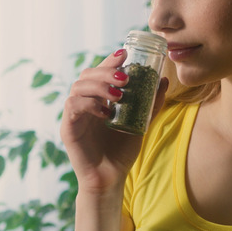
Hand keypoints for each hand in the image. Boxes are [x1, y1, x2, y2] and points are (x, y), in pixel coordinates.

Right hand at [60, 49, 168, 194]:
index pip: (100, 71)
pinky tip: (106, 112)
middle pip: (87, 74)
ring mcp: (74, 114)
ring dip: (99, 86)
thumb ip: (150, 103)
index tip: (125, 52)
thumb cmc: (122, 150)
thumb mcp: (140, 122)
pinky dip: (89, 104)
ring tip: (119, 95)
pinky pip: (73, 106)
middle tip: (126, 77)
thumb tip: (163, 81)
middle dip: (106, 71)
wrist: (111, 177)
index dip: (110, 60)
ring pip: (78, 86)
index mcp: (98, 97)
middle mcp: (84, 102)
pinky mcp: (68, 127)